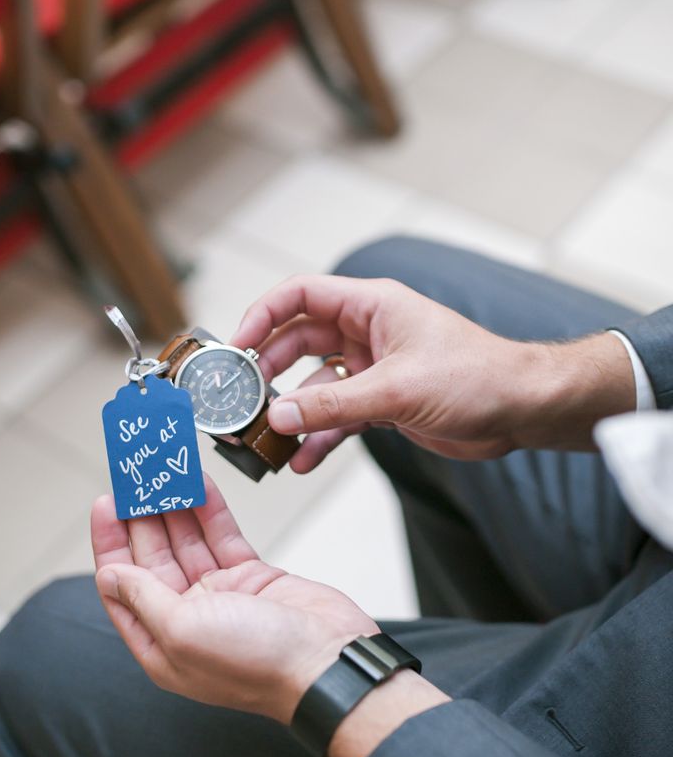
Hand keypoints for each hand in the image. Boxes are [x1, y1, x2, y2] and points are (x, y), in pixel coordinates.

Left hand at [91, 478, 376, 723]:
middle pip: (153, 558)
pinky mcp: (253, 578)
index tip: (106, 504)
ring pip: (188, 542)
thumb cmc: (257, 662)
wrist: (327, 662)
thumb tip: (110, 575)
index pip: (123, 587)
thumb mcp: (182, 632)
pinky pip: (222, 537)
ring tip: (163, 469)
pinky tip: (198, 483)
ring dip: (174, 506)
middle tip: (136, 476)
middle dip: (141, 517)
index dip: (111, 544)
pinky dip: (210, 510)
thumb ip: (143, 599)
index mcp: (161, 643)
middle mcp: (187, 619)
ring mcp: (221, 597)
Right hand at [232, 274, 635, 471]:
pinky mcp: (383, 403)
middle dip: (269, 372)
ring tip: (267, 439)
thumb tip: (279, 416)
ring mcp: (374, 369)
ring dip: (292, 412)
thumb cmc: (476, 377)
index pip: (301, 295)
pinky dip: (319, 437)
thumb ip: (333, 405)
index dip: (263, 315)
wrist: (520, 409)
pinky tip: (302, 460)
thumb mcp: (397, 390)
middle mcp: (367, 333)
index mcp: (372, 306)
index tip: (236, 346)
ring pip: (316, 387)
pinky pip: (338, 417)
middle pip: (299, 343)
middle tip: (242, 400)